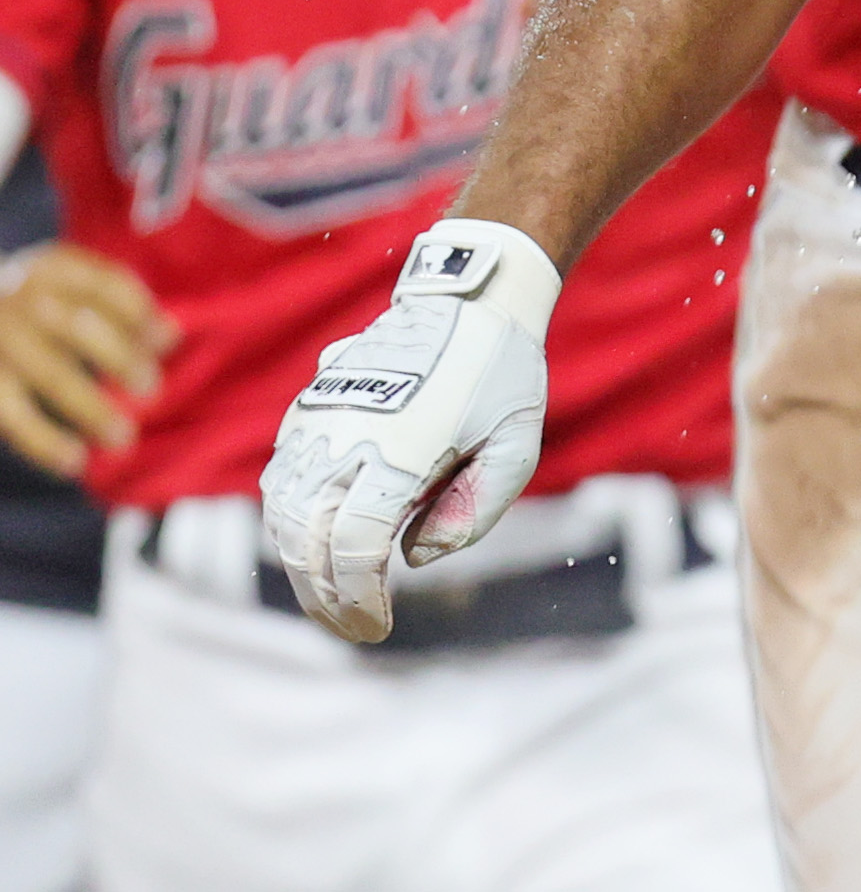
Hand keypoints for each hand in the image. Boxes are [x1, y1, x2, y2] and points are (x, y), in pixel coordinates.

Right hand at [0, 243, 174, 477]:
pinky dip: (45, 442)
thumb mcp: (65, 285)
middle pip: (79, 327)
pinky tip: (75, 462)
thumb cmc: (32, 304)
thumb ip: (116, 303)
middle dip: (120, 359)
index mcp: (50, 267)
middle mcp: (20, 299)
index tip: (167, 342)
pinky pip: (14, 415)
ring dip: (91, 409)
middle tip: (151, 390)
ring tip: (123, 439)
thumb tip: (170, 337)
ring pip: (50, 375)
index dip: (139, 313)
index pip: (105, 285)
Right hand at [260, 220, 560, 640]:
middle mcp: (347, 435)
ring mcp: (321, 417)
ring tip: (332, 591)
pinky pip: (279, 474)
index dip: (356, 598)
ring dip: (297, 560)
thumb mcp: (517, 442)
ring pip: (280, 510)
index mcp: (400, 450)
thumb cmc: (503, 374)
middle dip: (322, 594)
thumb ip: (477, 508)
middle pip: (304, 538)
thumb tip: (413, 558)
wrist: (472, 296)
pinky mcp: (309, 404)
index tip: (374, 628)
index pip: (353, 546)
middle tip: (350, 624)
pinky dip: (286, 516)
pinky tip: (312, 540)